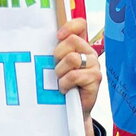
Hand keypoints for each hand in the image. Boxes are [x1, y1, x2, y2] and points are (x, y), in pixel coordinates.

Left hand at [53, 18, 100, 135]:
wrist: (72, 110)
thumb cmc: (63, 86)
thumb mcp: (57, 65)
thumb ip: (55, 52)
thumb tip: (40, 40)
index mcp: (80, 46)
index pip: (80, 25)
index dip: (70, 26)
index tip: (58, 36)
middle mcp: (89, 52)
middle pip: (72, 41)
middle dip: (58, 55)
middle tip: (56, 69)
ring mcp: (94, 65)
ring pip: (72, 58)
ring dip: (60, 72)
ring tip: (60, 81)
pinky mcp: (95, 78)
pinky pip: (75, 75)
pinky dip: (65, 84)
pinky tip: (65, 89)